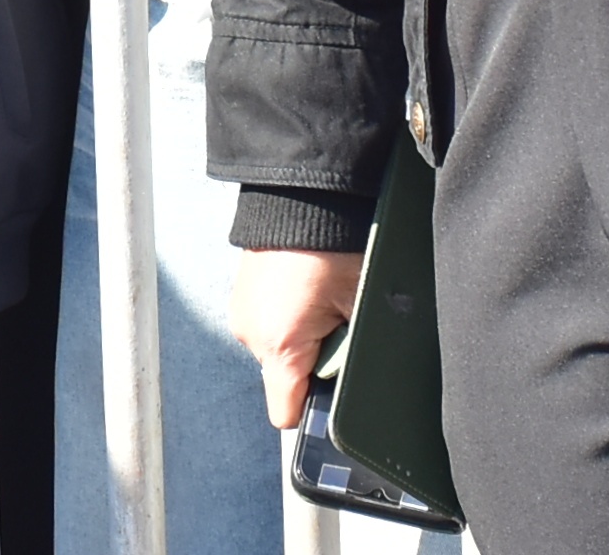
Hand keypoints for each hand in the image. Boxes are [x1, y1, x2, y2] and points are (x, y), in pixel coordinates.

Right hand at [232, 247, 364, 429]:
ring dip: (302, 338)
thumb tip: (366, 382)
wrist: (302, 194)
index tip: (336, 396)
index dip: (317, 411)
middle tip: (340, 326)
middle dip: (317, 363)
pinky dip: (288, 318)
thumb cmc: (333, 245)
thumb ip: (355, 354)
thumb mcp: (358, 307)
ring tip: (322, 302)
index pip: (288, 413)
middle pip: (287, 379)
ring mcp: (242, 312)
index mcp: (279, 344)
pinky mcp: (242, 294)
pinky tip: (305, 292)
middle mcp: (250, 333)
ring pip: (280, 351)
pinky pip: (269, 324)